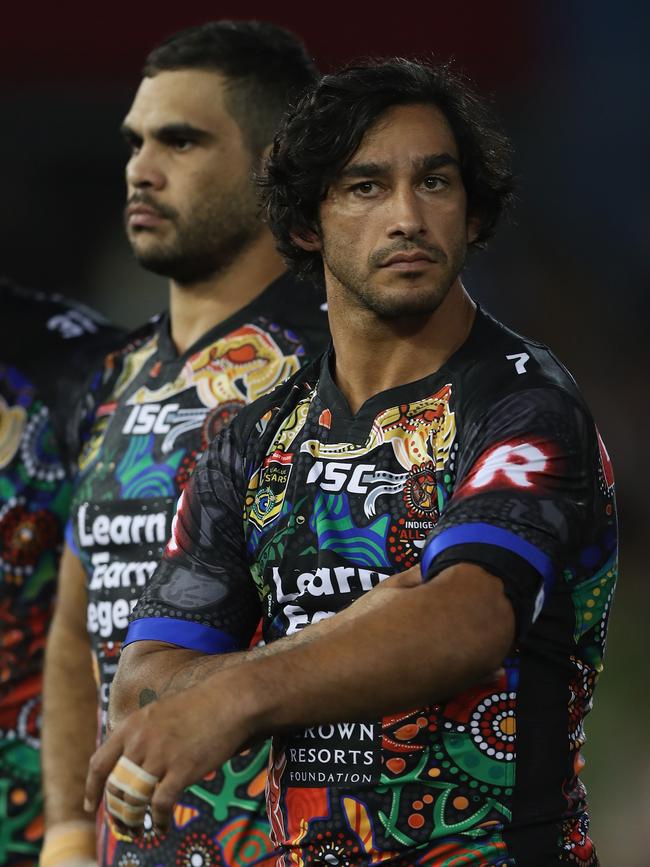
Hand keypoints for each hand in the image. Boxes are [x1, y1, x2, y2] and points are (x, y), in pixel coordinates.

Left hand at [84, 674, 250, 833]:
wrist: (227, 701)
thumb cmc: (196, 707)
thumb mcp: (157, 712)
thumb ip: (139, 735)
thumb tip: (126, 763)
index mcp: (131, 726)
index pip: (98, 764)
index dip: (92, 789)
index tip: (90, 806)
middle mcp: (140, 742)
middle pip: (115, 786)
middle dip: (114, 811)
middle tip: (120, 825)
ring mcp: (160, 756)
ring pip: (133, 799)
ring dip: (132, 820)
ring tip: (137, 830)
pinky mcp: (181, 770)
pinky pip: (160, 804)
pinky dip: (158, 821)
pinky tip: (162, 828)